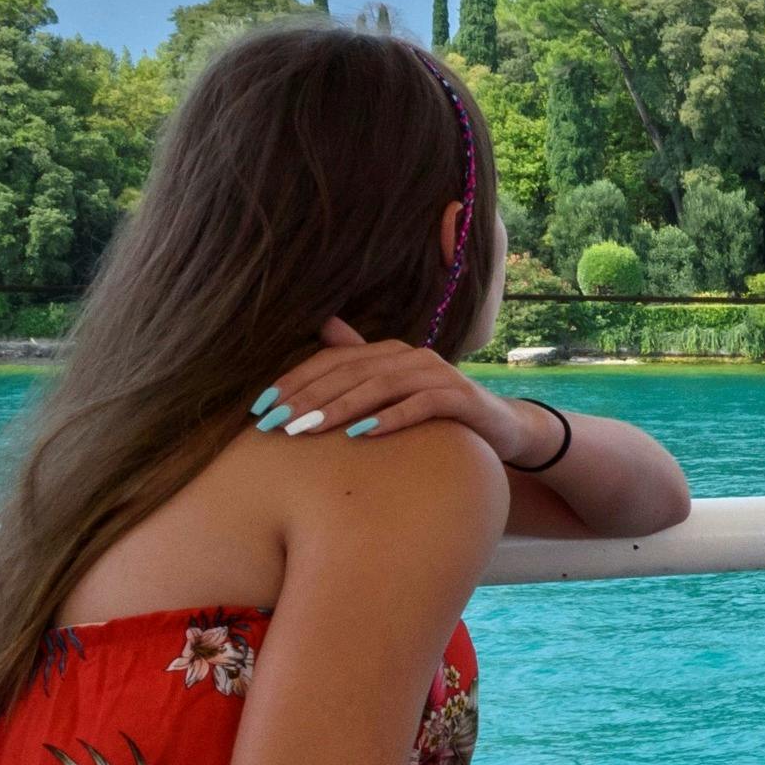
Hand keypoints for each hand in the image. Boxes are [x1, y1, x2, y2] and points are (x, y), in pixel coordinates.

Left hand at [251, 318, 544, 460]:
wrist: (501, 427)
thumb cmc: (437, 413)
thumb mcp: (394, 391)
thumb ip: (359, 364)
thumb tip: (320, 330)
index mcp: (389, 352)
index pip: (334, 360)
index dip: (296, 381)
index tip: (262, 407)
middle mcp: (412, 356)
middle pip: (351, 373)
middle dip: (309, 397)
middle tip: (276, 423)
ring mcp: (438, 374)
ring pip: (381, 386)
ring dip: (341, 408)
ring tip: (308, 430)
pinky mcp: (460, 399)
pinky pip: (421, 405)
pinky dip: (390, 418)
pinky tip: (362, 434)